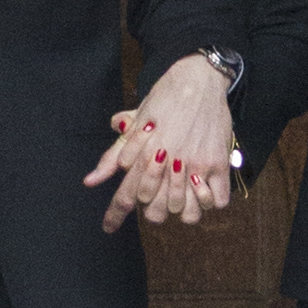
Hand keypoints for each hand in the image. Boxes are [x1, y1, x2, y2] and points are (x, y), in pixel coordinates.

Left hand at [85, 56, 233, 232]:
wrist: (198, 79)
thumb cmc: (163, 99)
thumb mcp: (134, 125)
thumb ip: (112, 157)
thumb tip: (89, 182)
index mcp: (144, 154)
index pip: (126, 194)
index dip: (114, 215)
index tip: (107, 229)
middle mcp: (168, 162)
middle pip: (157, 210)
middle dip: (153, 210)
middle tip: (157, 200)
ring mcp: (195, 164)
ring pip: (187, 212)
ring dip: (181, 209)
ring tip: (181, 196)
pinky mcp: (218, 162)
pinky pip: (217, 202)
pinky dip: (209, 202)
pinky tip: (202, 190)